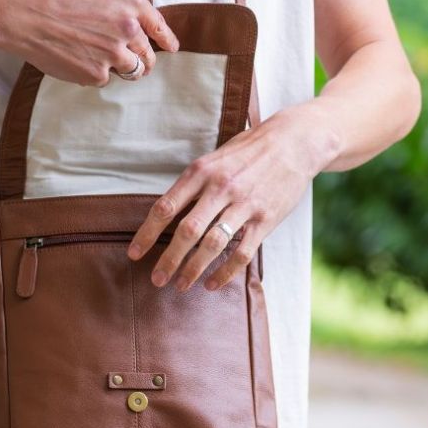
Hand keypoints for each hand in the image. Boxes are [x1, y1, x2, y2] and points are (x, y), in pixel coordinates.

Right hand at [0, 0, 178, 85]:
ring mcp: (115, 54)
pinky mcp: (98, 75)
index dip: (167, 39)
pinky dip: (92, 73)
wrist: (27, 15)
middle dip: (144, 62)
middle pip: (148, 56)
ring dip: (120, 69)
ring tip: (96, 59)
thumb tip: (135, 35)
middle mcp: (129, 28)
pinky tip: (75, 59)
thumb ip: (121, 13)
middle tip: (133, 64)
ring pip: (131, 71)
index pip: (159, 25)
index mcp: (131, 3)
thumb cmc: (57, 1)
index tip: (172, 48)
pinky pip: (104, 79)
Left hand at [126, 103, 339, 290]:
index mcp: (200, 172)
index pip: (165, 207)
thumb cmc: (246, 151)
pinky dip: (225, 272)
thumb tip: (166, 213)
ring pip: (212, 244)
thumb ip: (192, 184)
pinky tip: (212, 284)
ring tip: (180, 286)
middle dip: (168, 259)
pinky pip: (242, 252)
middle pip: (187, 231)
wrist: (293, 141)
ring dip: (193, 269)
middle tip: (156, 279)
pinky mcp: (265, 219)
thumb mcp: (213, 159)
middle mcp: (220, 188)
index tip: (134, 254)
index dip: (147, 234)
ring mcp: (244, 205)